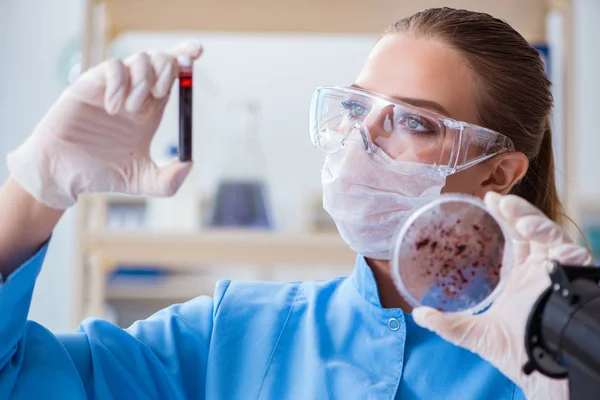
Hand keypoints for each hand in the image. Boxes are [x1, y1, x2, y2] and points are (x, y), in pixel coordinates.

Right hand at [6, 41, 202, 208]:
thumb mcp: (142, 181)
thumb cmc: (102, 174)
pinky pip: (112, 68)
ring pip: (139, 60)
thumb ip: (169, 181)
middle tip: (160, 92)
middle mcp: (135, 95)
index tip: (198, 53)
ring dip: (144, 81)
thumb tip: (190, 164)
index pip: (174, 76)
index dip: (186, 57)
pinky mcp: (90, 85)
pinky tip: (112, 107)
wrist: (65, 175)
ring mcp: (113, 88)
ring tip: (132, 110)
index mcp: (150, 111)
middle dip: (169, 68)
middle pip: (161, 60)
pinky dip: (119, 83)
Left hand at [412, 192, 592, 399]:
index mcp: (520, 280)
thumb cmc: (516, 353)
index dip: (502, 222)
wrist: (541, 368)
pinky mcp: (571, 274)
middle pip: (528, 232)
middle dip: (512, 212)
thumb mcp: (475, 334)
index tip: (485, 203)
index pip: (512, 242)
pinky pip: (565, 247)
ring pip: (546, 233)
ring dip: (527, 217)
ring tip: (506, 207)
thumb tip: (419, 315)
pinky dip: (547, 233)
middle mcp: (539, 271)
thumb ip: (448, 324)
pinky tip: (528, 227)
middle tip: (493, 199)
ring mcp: (555, 271)